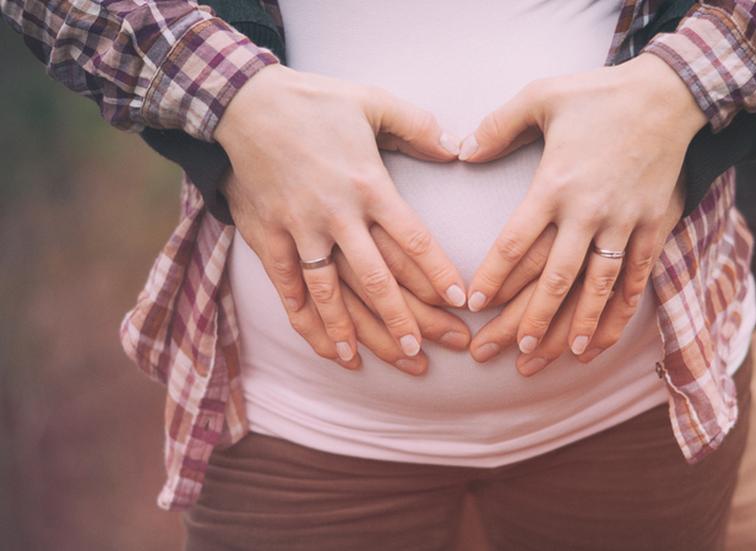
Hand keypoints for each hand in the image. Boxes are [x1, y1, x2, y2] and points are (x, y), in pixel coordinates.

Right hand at [215, 64, 467, 364]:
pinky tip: (332, 350)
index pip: (412, 239)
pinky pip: (290, 290)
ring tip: (392, 360)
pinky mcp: (268, 238)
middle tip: (438, 348)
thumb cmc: (313, 102)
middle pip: (378, 278)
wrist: (240, 103)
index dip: (439, 272)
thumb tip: (457, 147)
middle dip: (409, 317)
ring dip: (362, 331)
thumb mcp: (372, 102)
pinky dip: (310, 323)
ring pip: (335, 294)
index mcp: (368, 185)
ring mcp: (300, 231)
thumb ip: (418, 126)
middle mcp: (337, 215)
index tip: (462, 300)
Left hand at [459, 52, 704, 357]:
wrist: (669, 95)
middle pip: (551, 279)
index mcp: (554, 184)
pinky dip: (617, 314)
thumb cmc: (599, 95)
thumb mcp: (541, 96)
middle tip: (498, 351)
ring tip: (548, 358)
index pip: (514, 242)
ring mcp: (624, 224)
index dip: (492, 277)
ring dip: (571, 328)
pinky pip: (635, 280)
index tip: (472, 303)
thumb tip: (462, 153)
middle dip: (524, 320)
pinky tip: (599, 341)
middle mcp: (588, 212)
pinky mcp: (654, 228)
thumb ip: (498, 126)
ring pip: (594, 289)